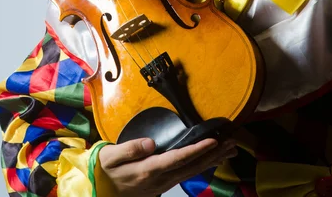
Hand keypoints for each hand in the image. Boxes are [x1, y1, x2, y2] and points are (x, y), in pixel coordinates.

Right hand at [97, 136, 236, 195]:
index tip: (213, 141)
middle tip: (231, 143)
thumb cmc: (105, 170)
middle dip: (212, 155)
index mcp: (148, 170)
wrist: (100, 190)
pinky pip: (186, 175)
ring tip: (228, 151)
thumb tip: (150, 143)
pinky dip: (201, 166)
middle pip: (192, 167)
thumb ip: (130, 148)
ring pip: (192, 172)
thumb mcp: (111, 157)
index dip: (196, 150)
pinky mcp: (163, 185)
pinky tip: (210, 161)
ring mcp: (163, 184)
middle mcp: (160, 179)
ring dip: (211, 161)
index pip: (178, 159)